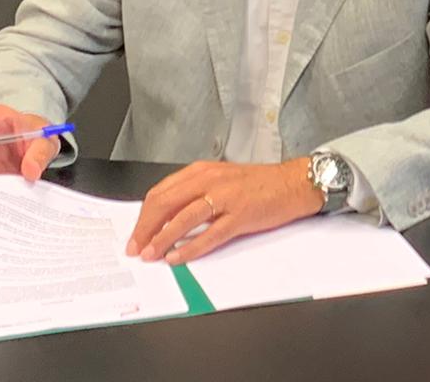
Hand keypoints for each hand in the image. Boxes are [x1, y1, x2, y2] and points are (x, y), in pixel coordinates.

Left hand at [125, 158, 322, 265]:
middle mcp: (211, 180)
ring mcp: (226, 197)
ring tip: (150, 255)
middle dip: (145, 229)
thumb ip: (195, 193)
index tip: (135, 235)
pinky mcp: (241, 215)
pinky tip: (177, 257)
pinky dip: (189, 247)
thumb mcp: (221, 180)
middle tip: (136, 248)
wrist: (294, 183)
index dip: (143, 217)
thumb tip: (167, 219)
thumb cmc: (259, 184)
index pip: (161, 193)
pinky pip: (209, 234)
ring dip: (162, 239)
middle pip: (166, 204)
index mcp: (202, 171)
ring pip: (183, 218)